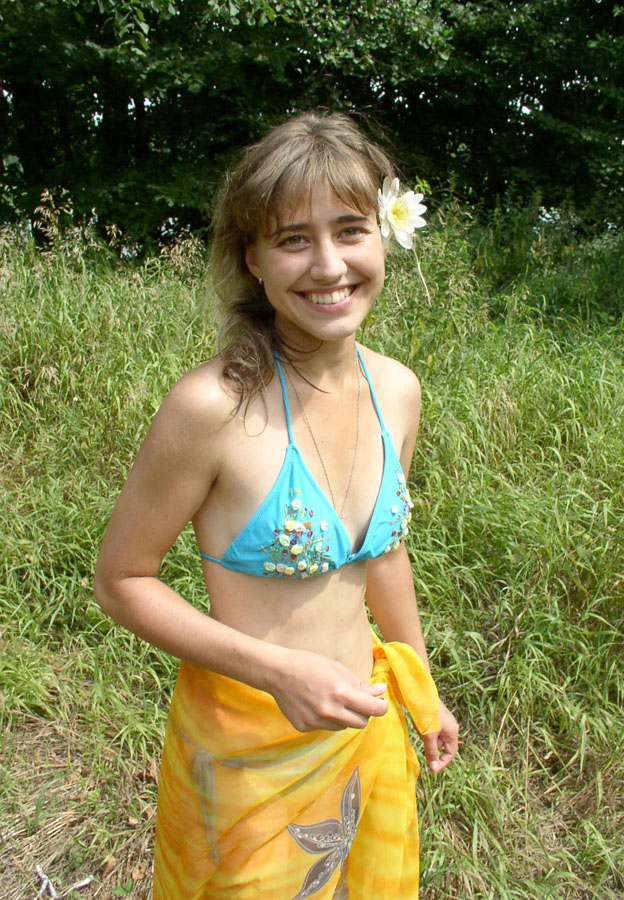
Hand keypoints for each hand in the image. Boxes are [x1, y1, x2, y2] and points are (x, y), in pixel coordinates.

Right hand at [269, 648, 388, 732]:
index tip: (381, 703)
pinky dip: (327, 719)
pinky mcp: (305, 727)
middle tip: (358, 701)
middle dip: (364, 713)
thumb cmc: (309, 665)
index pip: (372, 709)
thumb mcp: (338, 669)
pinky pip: (325, 727)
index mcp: (340, 693)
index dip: (381, 707)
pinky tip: (316, 704)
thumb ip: (360, 684)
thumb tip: (381, 692)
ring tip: (332, 699)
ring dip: (345, 716)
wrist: (278, 672)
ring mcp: (316, 721)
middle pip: (361, 723)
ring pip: (343, 726)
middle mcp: (330, 711)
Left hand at [419, 700, 458, 773]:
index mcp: (453, 732)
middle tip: (425, 759)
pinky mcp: (435, 717)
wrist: (419, 694)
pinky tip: (419, 732)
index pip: (451, 753)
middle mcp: (450, 727)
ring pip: (437, 738)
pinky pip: (432, 731)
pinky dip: (426, 735)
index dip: (442, 763)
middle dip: (435, 753)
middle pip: (444, 746)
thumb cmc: (426, 715)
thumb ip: (432, 752)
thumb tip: (434, 768)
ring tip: (421, 740)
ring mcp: (443, 721)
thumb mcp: (429, 736)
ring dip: (429, 743)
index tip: (432, 770)